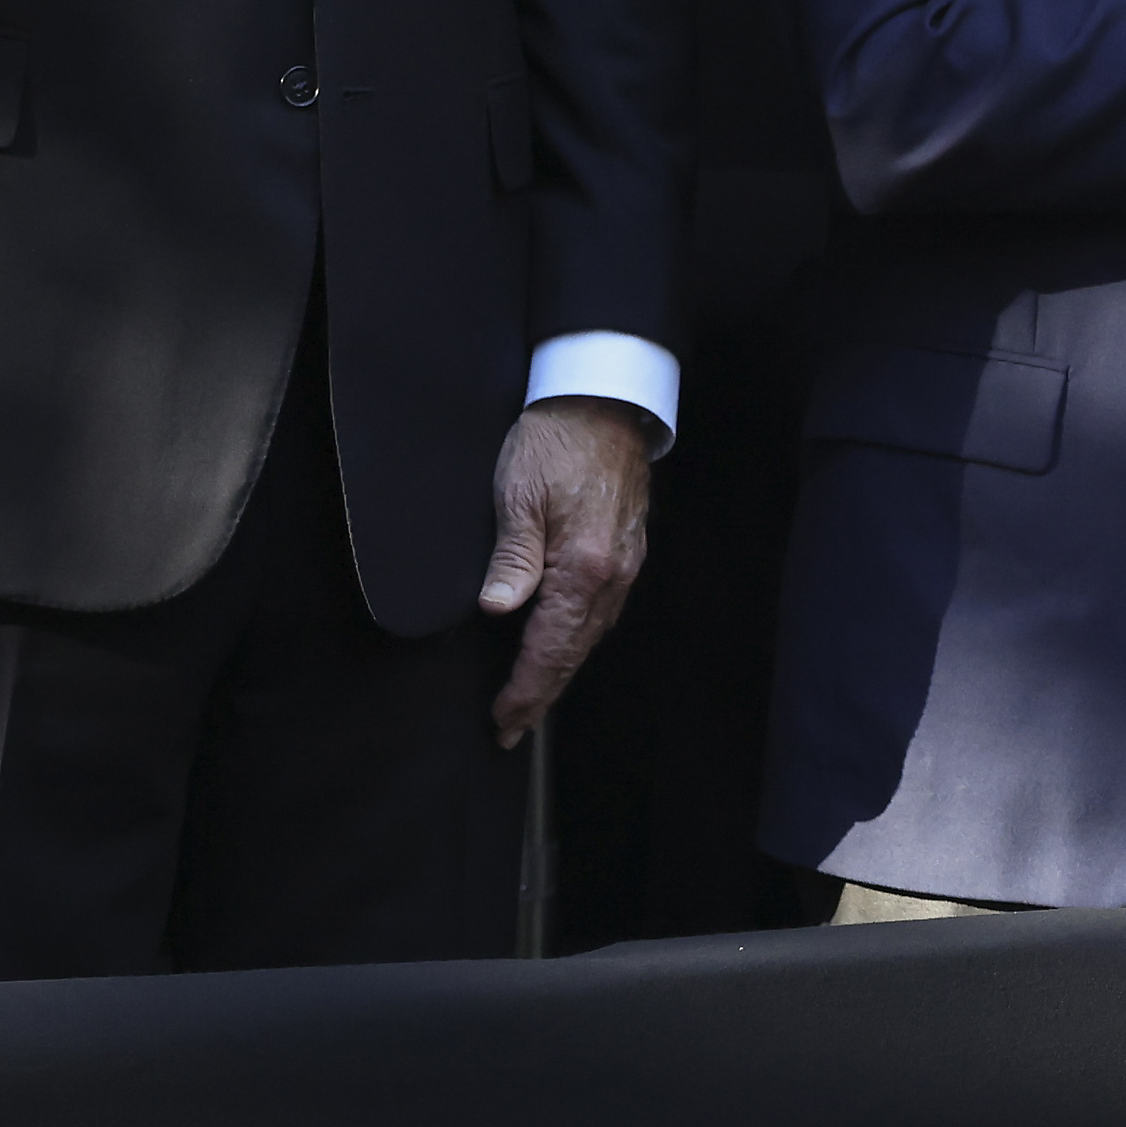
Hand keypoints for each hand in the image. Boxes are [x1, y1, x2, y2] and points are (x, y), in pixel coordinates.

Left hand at [481, 398, 653, 744]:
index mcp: (584, 568)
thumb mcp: (518, 495)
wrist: (604, 398)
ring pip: (591, 635)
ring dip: (560, 669)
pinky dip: (579, 638)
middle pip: (575, 653)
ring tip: (532, 697)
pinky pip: (602, 611)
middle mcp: (612, 575)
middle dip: (542, 695)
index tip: (504, 720)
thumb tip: (497, 609)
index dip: (525, 690)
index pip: (550, 648)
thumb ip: (512, 558)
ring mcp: (626, 564)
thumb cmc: (557, 439)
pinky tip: (563, 643)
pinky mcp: (628, 549)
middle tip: (513, 728)